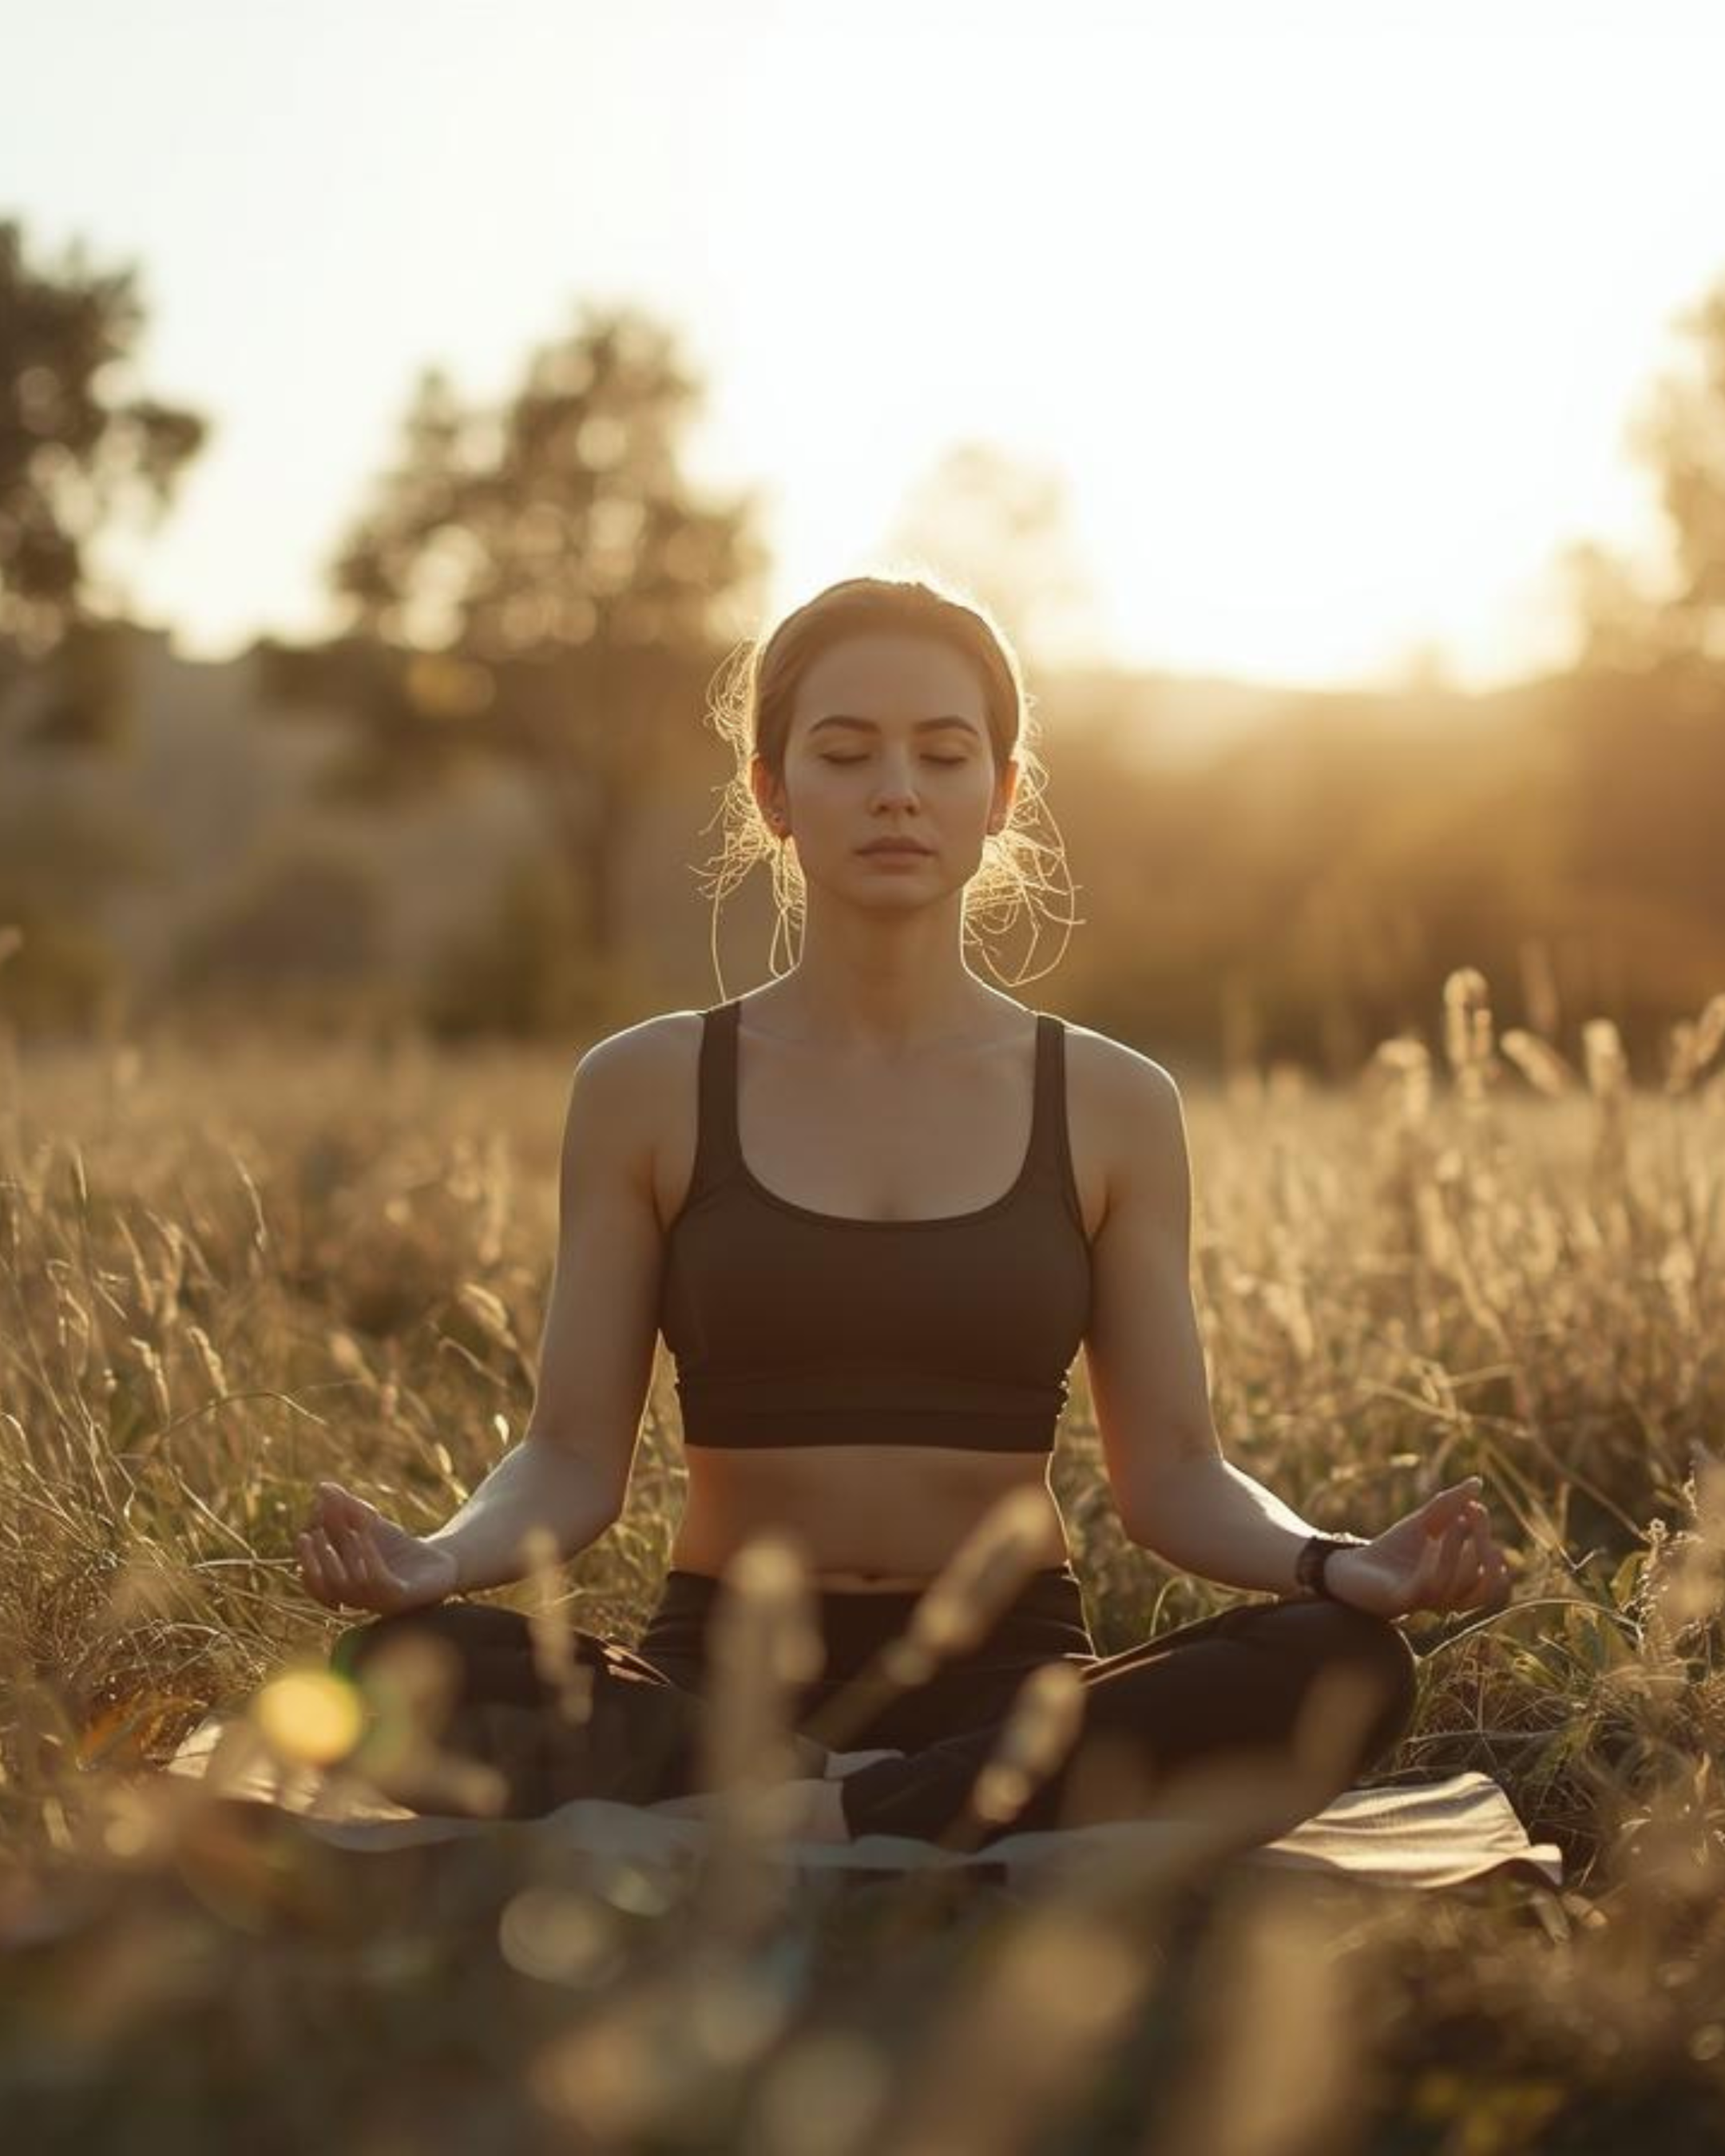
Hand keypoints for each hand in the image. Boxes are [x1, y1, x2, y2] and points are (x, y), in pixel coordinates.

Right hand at [296, 1480, 459, 1614]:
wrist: (439, 1563)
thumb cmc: (398, 1548)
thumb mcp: (371, 1525)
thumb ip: (346, 1508)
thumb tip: (321, 1487)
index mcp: (343, 1584)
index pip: (311, 1579)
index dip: (304, 1556)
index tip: (306, 1529)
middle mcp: (355, 1598)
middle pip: (324, 1584)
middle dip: (314, 1558)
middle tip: (311, 1532)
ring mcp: (376, 1601)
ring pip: (347, 1585)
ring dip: (342, 1553)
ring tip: (339, 1528)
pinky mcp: (399, 1597)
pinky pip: (378, 1581)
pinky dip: (368, 1556)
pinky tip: (366, 1534)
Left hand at [1324, 1479, 1511, 1620]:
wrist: (1352, 1567)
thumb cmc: (1395, 1549)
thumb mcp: (1425, 1522)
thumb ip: (1450, 1505)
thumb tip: (1477, 1482)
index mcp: (1462, 1582)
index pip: (1494, 1572)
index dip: (1490, 1539)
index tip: (1474, 1505)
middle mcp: (1451, 1597)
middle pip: (1488, 1585)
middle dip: (1485, 1545)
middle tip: (1471, 1512)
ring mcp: (1427, 1601)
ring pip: (1457, 1586)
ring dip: (1460, 1549)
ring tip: (1456, 1521)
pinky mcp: (1401, 1601)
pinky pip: (1426, 1588)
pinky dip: (1433, 1563)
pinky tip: (1430, 1539)